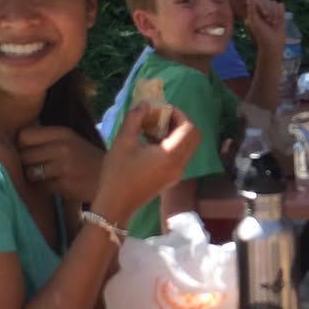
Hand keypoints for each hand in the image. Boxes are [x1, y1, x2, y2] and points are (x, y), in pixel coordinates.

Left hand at [15, 124, 105, 202]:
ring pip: (31, 173)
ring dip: (34, 177)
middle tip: (36, 166)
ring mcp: (64, 167)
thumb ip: (46, 138)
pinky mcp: (65, 186)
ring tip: (46, 176)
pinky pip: (42, 187)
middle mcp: (62, 147)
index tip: (27, 150)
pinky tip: (58, 185)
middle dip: (26, 163)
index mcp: (62, 132)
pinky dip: (46, 188)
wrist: (114, 178)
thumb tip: (15, 141)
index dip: (21, 145)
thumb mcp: (70, 140)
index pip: (23, 135)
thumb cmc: (86, 158)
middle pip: (23, 155)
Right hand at [90, 104, 199, 224]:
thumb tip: (145, 104)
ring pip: (186, 146)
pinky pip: (179, 155)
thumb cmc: (118, 173)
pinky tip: (150, 143)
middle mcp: (179, 165)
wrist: (116, 205)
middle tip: (159, 117)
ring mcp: (177, 174)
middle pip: (192, 137)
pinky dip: (170, 144)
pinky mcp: (171, 178)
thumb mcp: (122, 141)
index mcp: (171, 156)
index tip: (161, 109)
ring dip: (174, 133)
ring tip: (151, 128)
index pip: (189, 129)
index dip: (178, 114)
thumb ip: (135, 118)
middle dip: (178, 122)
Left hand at [243, 0, 286, 54]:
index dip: (262, 5)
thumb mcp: (254, 23)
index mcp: (253, 13)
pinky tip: (278, 22)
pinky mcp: (279, 15)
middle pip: (267, 0)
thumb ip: (252, 10)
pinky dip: (280, 14)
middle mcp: (261, 11)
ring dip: (275, 15)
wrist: (273, 46)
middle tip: (269, 22)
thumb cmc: (261, 36)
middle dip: (269, 11)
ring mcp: (270, 12)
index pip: (258, 0)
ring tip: (273, 24)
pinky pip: (281, 6)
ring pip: (274, 4)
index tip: (264, 14)